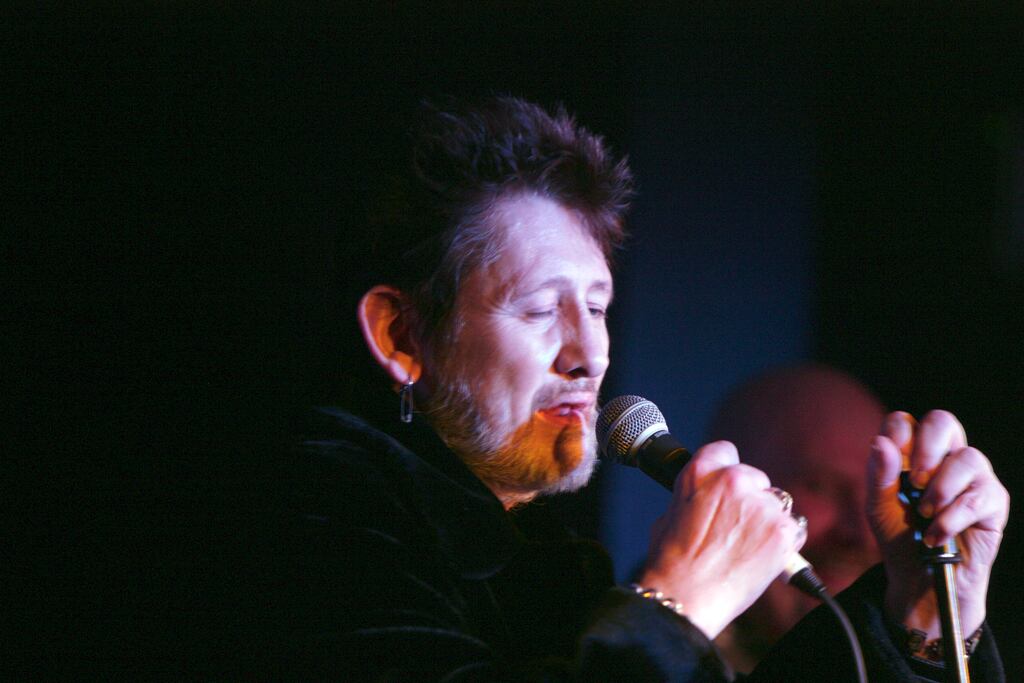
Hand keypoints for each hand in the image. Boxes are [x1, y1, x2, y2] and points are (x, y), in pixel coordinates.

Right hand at [639, 441, 806, 639]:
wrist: (687, 596)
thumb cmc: (672, 562)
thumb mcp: (671, 513)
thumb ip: (696, 497)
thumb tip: (709, 502)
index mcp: (700, 471)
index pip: (725, 451)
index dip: (727, 470)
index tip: (730, 486)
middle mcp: (734, 480)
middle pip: (756, 479)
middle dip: (751, 500)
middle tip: (738, 529)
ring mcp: (762, 504)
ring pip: (777, 504)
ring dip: (768, 522)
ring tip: (748, 550)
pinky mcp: (783, 530)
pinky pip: (794, 529)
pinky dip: (784, 545)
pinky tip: (763, 560)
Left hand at [868, 410, 1008, 637]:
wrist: (920, 579)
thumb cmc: (899, 537)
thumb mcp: (879, 507)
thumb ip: (879, 474)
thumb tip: (881, 442)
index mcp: (914, 454)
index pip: (907, 422)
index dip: (899, 435)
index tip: (892, 461)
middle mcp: (945, 458)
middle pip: (943, 421)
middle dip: (926, 448)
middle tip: (914, 481)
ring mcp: (973, 477)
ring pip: (967, 458)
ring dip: (940, 490)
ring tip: (925, 515)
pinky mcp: (993, 502)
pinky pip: (978, 498)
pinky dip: (951, 519)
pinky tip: (936, 536)